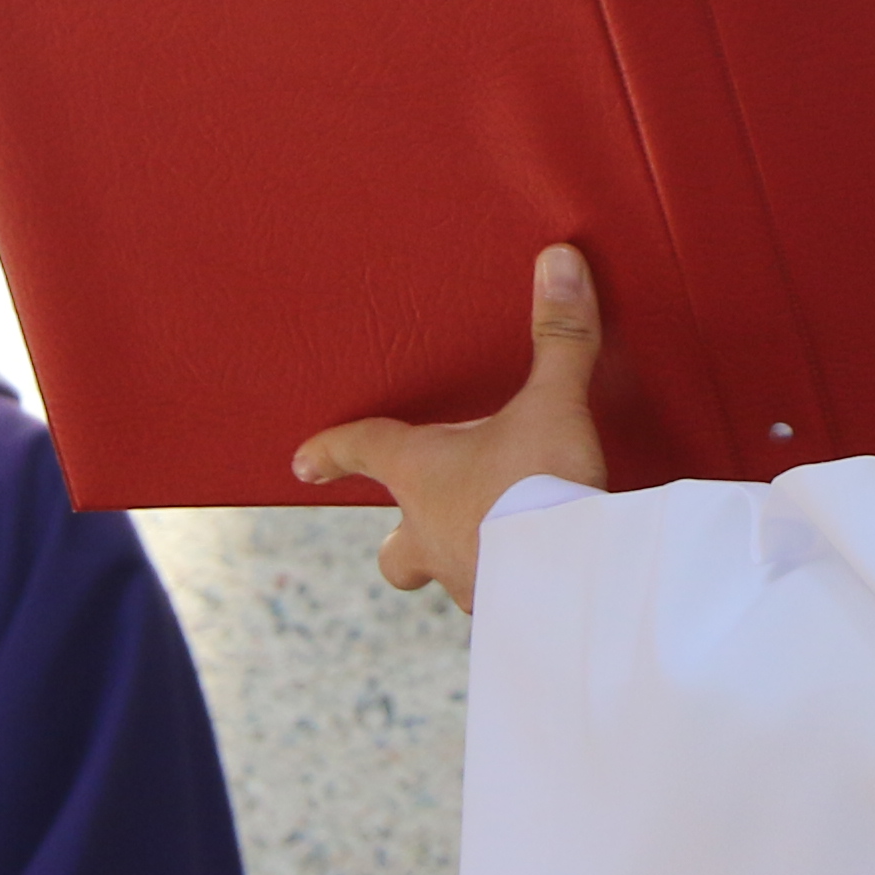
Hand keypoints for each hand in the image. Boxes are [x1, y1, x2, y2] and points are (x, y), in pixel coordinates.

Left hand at [295, 245, 610, 614]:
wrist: (573, 580)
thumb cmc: (540, 484)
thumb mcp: (553, 403)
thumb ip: (559, 335)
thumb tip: (560, 258)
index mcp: (422, 475)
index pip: (363, 451)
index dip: (332, 451)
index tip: (301, 462)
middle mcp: (431, 535)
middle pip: (394, 553)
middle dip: (401, 542)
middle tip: (418, 527)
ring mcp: (467, 582)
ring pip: (445, 575)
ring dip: (464, 560)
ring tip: (500, 547)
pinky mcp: (509, 616)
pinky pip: (498, 601)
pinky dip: (512, 587)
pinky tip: (540, 581)